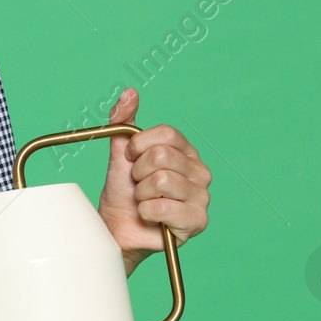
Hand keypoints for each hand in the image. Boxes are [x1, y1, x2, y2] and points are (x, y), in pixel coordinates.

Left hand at [97, 88, 211, 273]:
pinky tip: (149, 217)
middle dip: (138, 173)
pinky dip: (146, 212)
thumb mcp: (121, 153)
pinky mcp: (198, 221)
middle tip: (138, 186)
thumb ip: (124, 121)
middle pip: (162, 156)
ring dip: (141, 194)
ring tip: (143, 201)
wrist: (117, 228)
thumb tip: (130, 92)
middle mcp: (200, 171)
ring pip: (162, 180)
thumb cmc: (123, 192)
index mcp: (186, 151)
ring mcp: (202, 197)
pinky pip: (164, 207)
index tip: (130, 160)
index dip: (139, 146)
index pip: (167, 134)